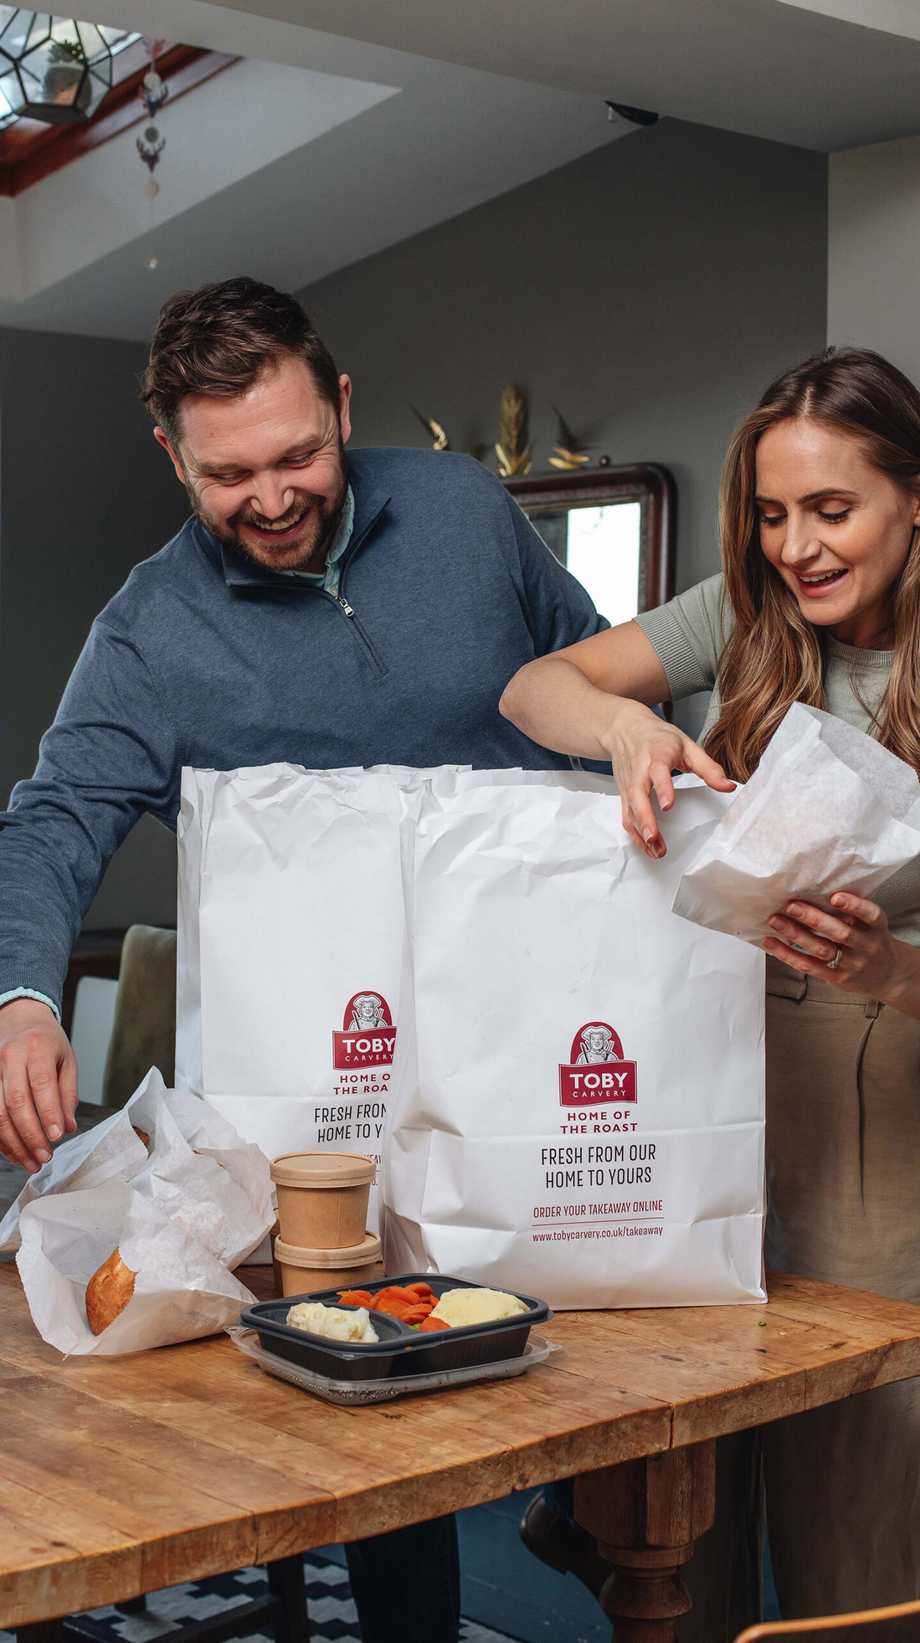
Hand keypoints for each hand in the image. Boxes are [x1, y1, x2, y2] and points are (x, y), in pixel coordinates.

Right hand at [0, 998, 77, 1171]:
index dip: (48, 1113)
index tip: (57, 1137)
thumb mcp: (66, 1060)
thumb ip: (67, 1094)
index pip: (41, 1084)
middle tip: (45, 1156)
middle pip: (15, 1101)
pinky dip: (1, 1138)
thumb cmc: (47, 1042)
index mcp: (36, 1047)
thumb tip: (67, 1127)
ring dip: (14, 1142)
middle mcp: (10, 1056)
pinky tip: (14, 1152)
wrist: (20, 1020)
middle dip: (30, 1134)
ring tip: (31, 1162)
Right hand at [601, 701, 735, 858]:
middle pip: (637, 796)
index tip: (667, 806)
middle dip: (645, 819)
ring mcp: (628, 784)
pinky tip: (648, 847)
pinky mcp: (623, 795)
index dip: (662, 789)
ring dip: (641, 832)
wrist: (623, 729)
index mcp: (656, 755)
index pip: (658, 772)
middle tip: (654, 839)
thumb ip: (708, 767)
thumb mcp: (687, 745)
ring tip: (657, 851)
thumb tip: (729, 787)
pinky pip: (626, 817)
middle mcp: (639, 771)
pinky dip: (635, 835)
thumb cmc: (657, 737)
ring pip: (630, 810)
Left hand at [763, 891, 918, 1007]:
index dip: (854, 905)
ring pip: (821, 950)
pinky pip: (810, 966)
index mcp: (876, 927)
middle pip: (840, 933)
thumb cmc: (870, 940)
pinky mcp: (837, 978)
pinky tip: (772, 943)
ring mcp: (852, 964)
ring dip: (796, 935)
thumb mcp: (871, 925)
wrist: (887, 975)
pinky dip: (788, 954)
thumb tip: (814, 889)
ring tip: (775, 920)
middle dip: (814, 918)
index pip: (870, 914)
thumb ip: (852, 911)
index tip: (835, 896)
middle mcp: (866, 945)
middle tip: (791, 905)